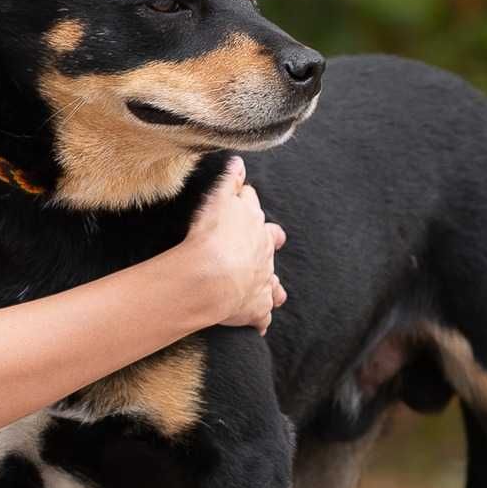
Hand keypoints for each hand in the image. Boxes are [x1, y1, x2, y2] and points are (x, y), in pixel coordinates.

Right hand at [180, 156, 286, 332]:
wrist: (212, 275)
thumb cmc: (212, 234)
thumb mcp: (219, 198)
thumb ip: (229, 179)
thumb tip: (239, 161)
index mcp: (255, 226)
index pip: (255, 211)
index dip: (249, 207)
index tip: (246, 203)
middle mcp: (264, 254)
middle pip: (272, 244)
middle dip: (272, 241)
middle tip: (273, 241)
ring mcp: (262, 282)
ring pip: (274, 285)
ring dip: (273, 287)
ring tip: (274, 292)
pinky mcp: (256, 308)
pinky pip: (262, 317)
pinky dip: (261, 321)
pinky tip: (259, 327)